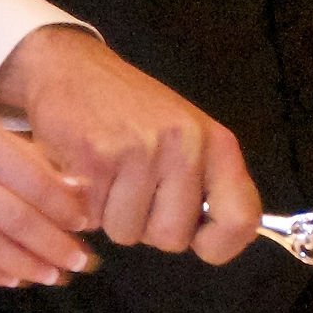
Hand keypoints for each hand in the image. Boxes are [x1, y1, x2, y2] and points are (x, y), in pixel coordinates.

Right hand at [0, 28, 260, 263]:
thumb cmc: (129, 112)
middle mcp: (185, 145)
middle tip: (132, 189)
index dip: (219, 244)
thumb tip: (213, 243)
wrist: (71, 67)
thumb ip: (205, 185)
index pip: (241, 220)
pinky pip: (91, 219)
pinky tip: (81, 172)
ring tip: (105, 175)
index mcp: (216, 143)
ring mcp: (140, 151)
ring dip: (108, 216)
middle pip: (172, 238)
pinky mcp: (95, 158)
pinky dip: (80, 206)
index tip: (198, 239)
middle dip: (146, 227)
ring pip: (127, 234)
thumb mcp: (185, 136)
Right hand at [0, 97, 96, 288]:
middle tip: (80, 262)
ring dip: (26, 265)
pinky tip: (13, 279)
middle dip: (53, 244)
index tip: (85, 225)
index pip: (30, 178)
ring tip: (53, 276)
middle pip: (13, 217)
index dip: (62, 207)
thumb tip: (74, 189)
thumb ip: (19, 154)